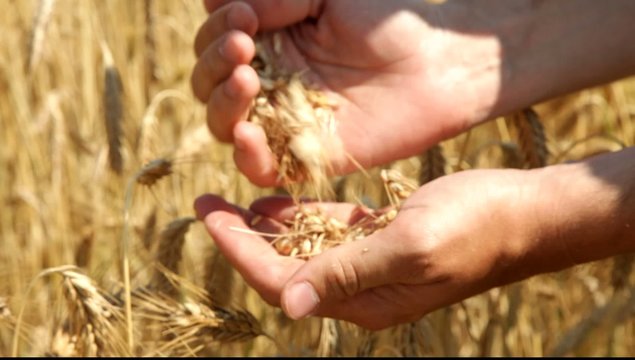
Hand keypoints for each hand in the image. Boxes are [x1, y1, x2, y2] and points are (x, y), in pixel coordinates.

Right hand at [191, 0, 508, 185]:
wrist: (434, 64)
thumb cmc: (383, 21)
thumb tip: (220, 6)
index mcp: (266, 43)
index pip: (213, 42)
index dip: (215, 30)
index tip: (243, 14)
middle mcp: (267, 83)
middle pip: (208, 84)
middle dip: (214, 63)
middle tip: (243, 43)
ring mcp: (283, 122)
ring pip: (224, 125)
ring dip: (222, 102)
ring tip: (246, 78)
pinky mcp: (305, 156)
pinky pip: (260, 167)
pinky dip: (246, 154)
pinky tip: (248, 131)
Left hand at [194, 169, 552, 328]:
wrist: (523, 215)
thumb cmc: (476, 228)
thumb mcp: (411, 247)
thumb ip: (349, 272)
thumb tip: (288, 302)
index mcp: (363, 301)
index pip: (283, 281)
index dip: (240, 251)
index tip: (208, 217)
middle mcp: (360, 289)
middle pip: (284, 267)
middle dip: (242, 237)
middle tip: (206, 205)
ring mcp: (370, 264)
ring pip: (303, 248)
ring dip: (267, 226)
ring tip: (232, 201)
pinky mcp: (381, 238)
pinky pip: (329, 231)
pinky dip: (301, 216)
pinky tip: (278, 199)